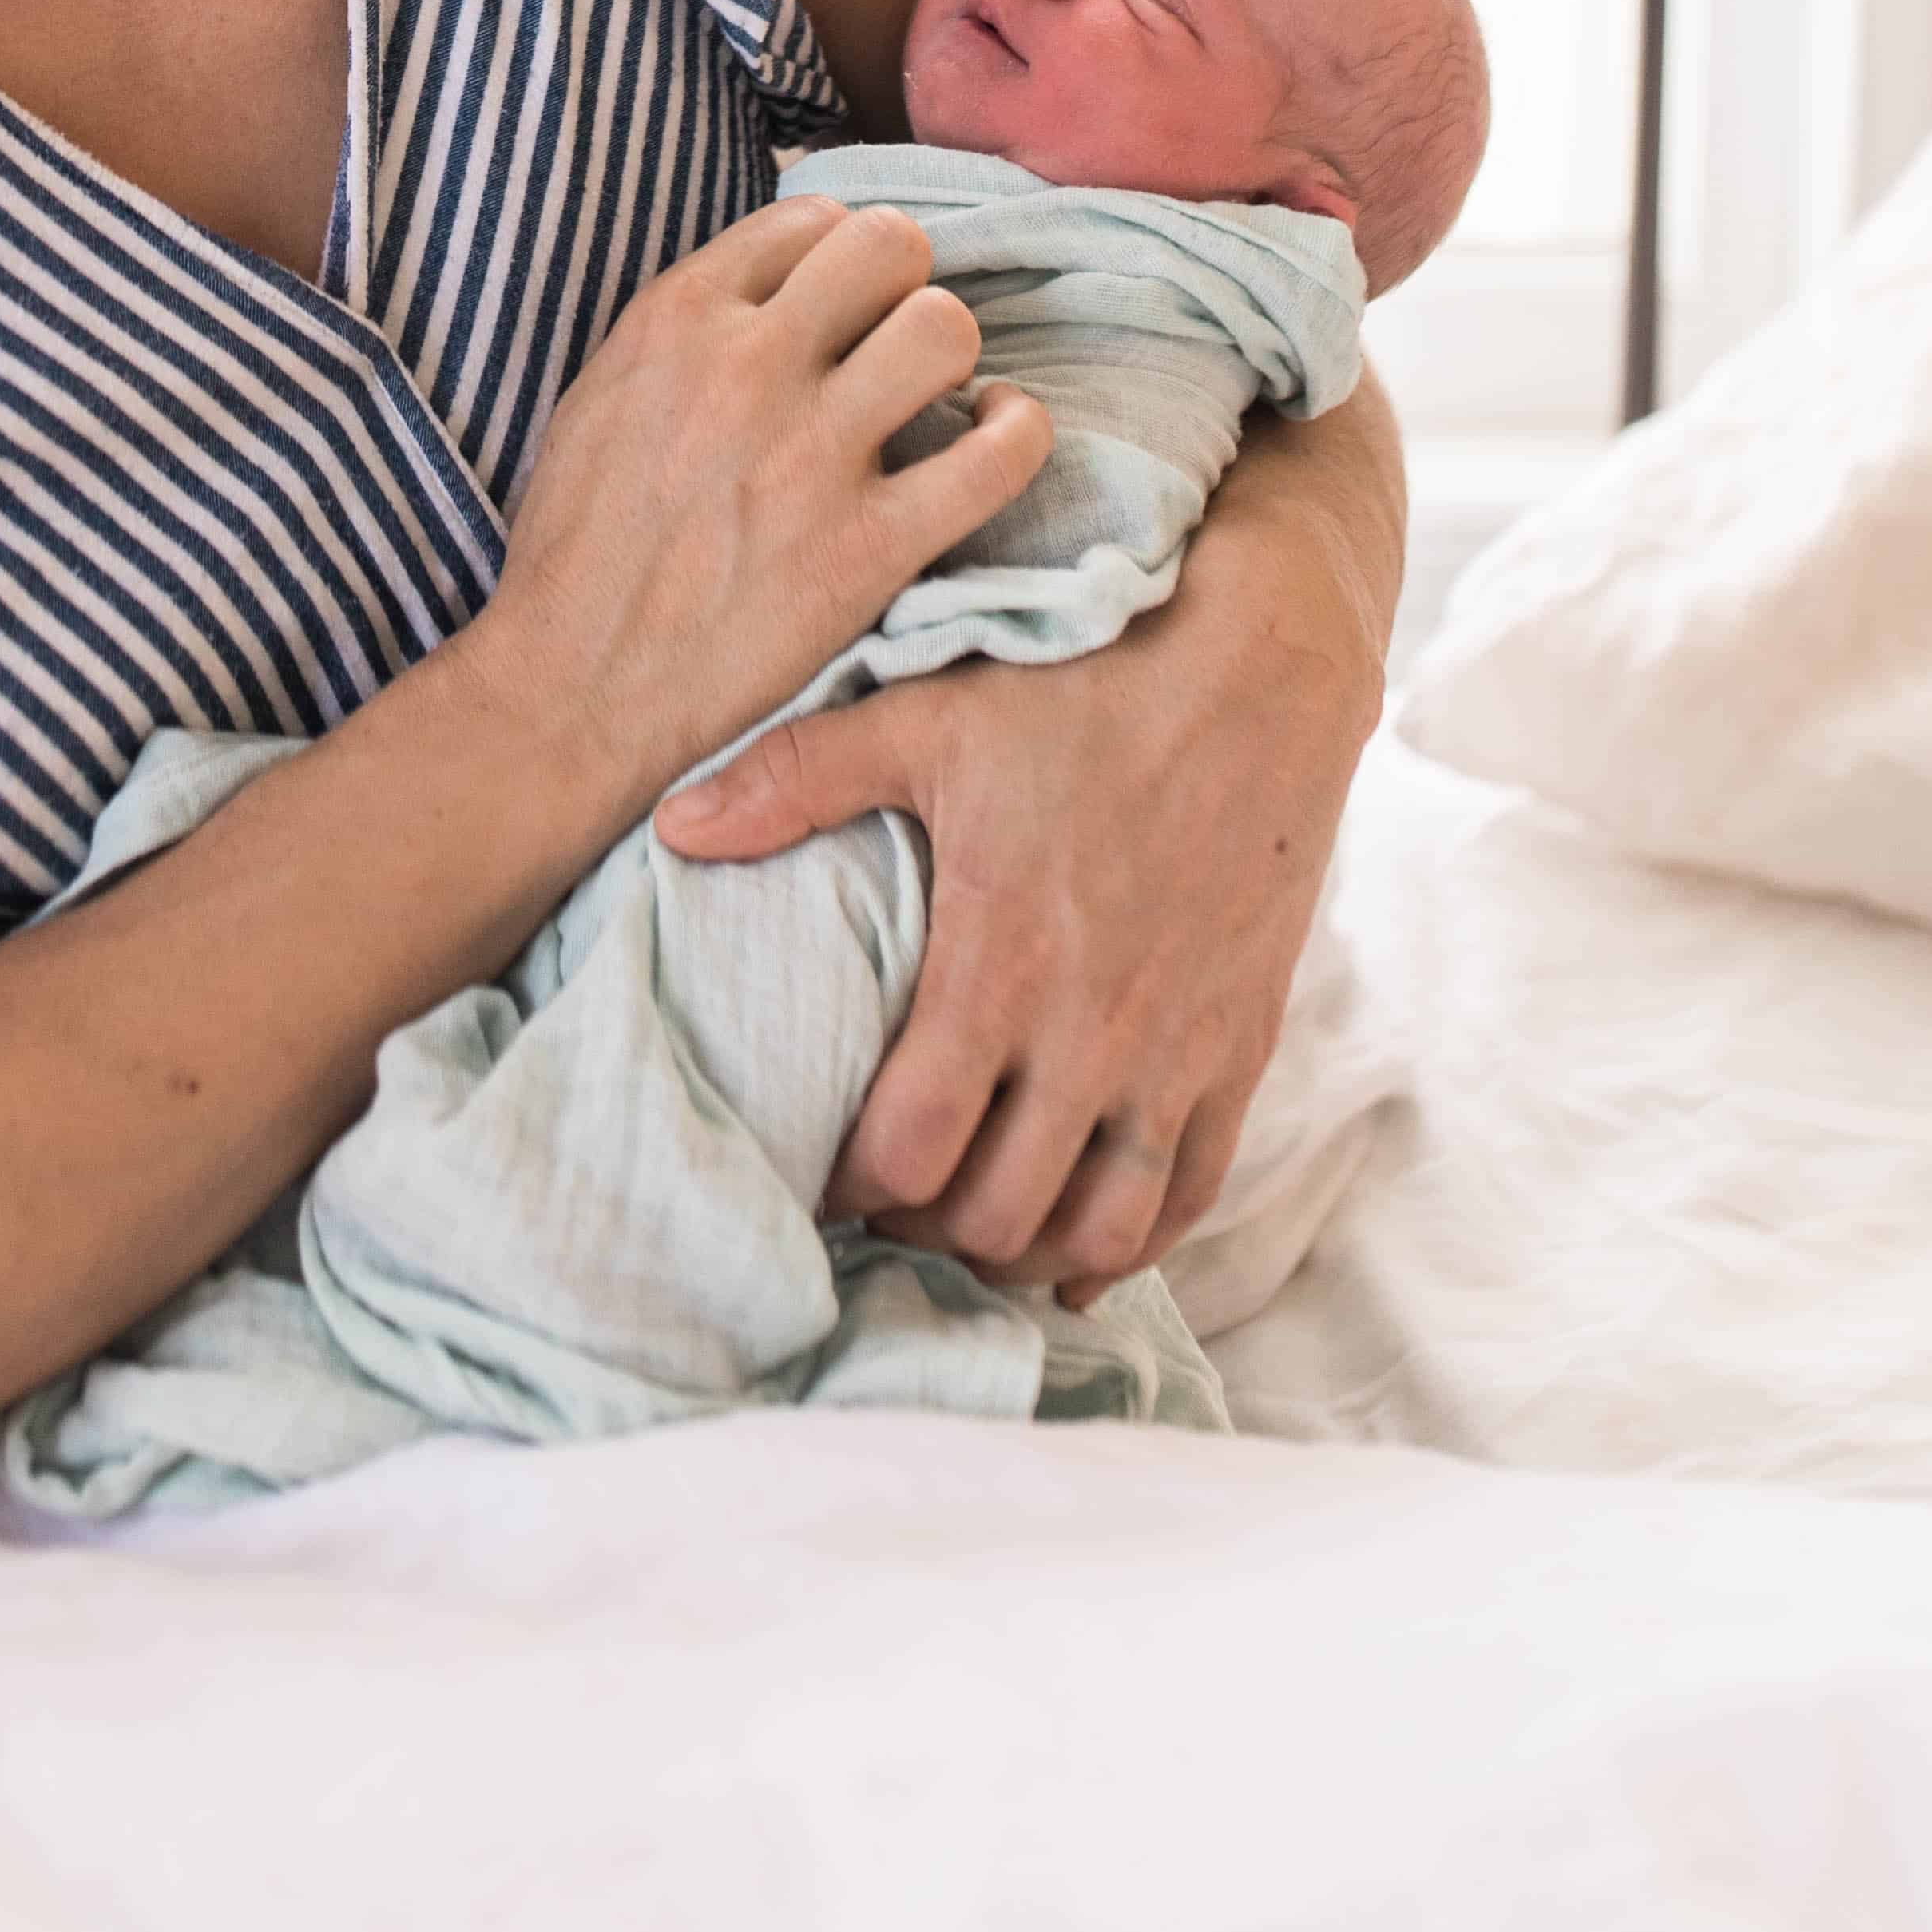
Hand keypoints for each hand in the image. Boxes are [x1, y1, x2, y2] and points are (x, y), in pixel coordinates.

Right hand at [474, 202, 1052, 824]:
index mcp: (678, 318)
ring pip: (947, 327)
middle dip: (901, 285)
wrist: (573, 688)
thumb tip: (777, 282)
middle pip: (891, 248)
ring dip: (949, 356)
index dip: (839, 256)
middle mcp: (751, 365)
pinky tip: (993, 437)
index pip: (811, 219)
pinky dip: (1016, 430)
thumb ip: (688, 328)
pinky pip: (999, 451)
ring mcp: (815, 455)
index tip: (840, 304)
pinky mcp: (872, 546)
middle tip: (888, 343)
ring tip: (931, 395)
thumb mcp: (602, 391)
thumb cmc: (579, 548)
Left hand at [652, 398, 1396, 1293]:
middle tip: (886, 1201)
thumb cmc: (1085, 693)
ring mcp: (1177, 1054)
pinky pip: (1188, 1199)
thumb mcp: (929, 719)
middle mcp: (1094, 1033)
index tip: (821, 1172)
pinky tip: (1079, 1249)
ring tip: (971, 1229)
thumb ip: (795, 778)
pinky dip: (1129, 1246)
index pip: (911, 1150)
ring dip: (1026, 1254)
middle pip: (996, 1215)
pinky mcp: (1243, 1053)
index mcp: (1003, 963)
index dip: (852, 1186)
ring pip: (1097, 1232)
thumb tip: (670, 826)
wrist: (1261, 677)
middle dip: (926, 1229)